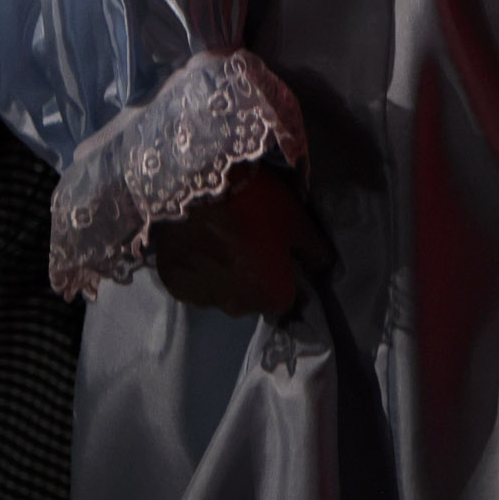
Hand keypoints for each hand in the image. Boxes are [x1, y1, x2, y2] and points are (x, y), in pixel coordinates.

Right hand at [146, 161, 301, 318]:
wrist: (189, 190)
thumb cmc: (252, 205)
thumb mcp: (296, 221)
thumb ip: (314, 250)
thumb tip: (323, 266)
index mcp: (272, 297)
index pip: (289, 296)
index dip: (287, 273)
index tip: (279, 251)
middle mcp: (238, 309)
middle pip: (254, 297)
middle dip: (255, 276)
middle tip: (249, 239)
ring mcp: (203, 299)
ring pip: (223, 291)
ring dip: (225, 273)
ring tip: (221, 238)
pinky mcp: (175, 285)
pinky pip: (194, 281)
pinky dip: (198, 267)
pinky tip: (198, 241)